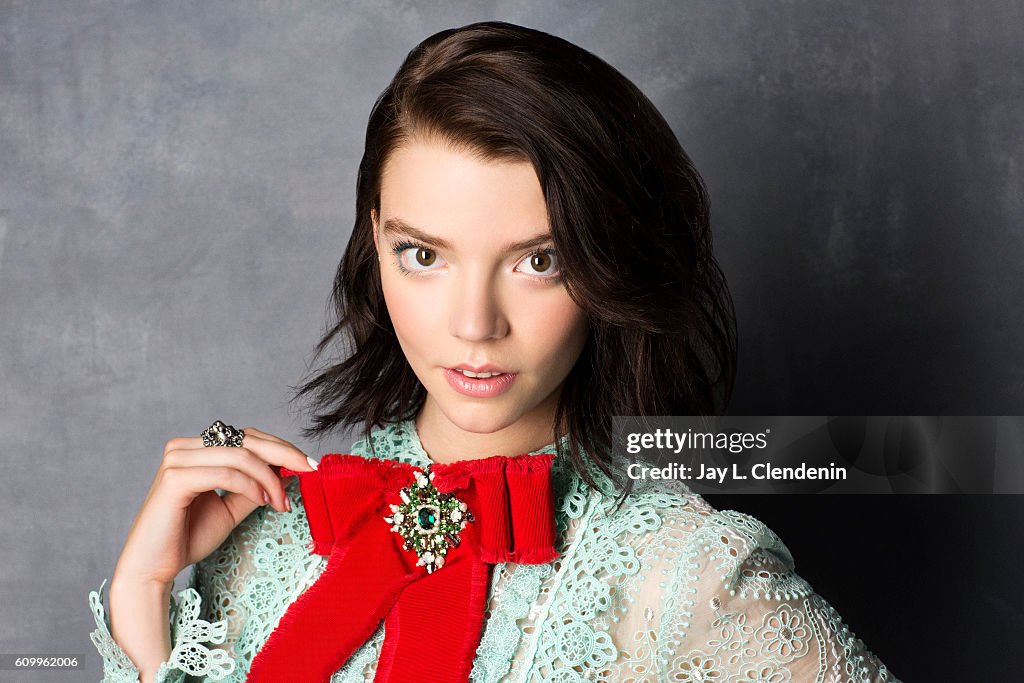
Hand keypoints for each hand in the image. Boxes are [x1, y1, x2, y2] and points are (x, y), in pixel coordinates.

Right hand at [111, 426, 316, 588]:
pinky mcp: (175, 478)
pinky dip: (251, 485)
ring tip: (281, 502)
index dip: (281, 447)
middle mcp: (185, 447)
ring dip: (269, 477)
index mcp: (197, 449)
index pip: (247, 437)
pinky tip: (264, 500)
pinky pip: (225, 474)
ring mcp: (177, 459)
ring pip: (240, 455)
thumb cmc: (188, 537)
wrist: (152, 568)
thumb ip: (255, 486)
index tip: (309, 465)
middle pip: (246, 439)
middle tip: (309, 470)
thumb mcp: (232, 508)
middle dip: (284, 455)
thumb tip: (286, 471)